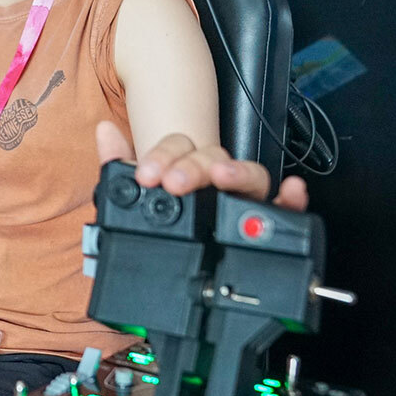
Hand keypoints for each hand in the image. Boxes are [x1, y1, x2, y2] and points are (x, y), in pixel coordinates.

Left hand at [95, 121, 307, 210]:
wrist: (173, 264)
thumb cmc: (159, 221)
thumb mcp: (134, 196)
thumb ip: (117, 165)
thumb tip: (104, 131)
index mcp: (185, 167)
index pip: (179, 148)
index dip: (163, 155)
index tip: (146, 174)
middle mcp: (216, 179)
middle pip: (213, 159)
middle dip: (192, 167)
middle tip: (173, 183)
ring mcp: (241, 199)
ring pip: (250, 176)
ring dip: (237, 172)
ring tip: (221, 177)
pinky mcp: (265, 224)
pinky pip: (283, 210)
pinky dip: (292, 199)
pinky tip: (291, 192)